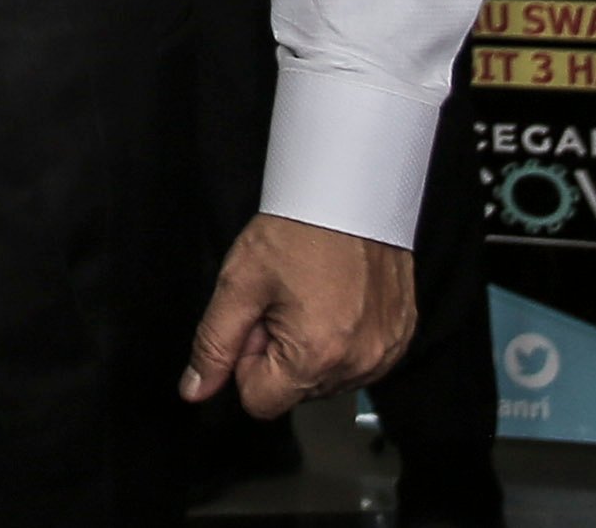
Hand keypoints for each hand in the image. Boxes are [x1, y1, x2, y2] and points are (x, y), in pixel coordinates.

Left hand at [183, 214, 413, 419]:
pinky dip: (341, 339)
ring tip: (309, 296)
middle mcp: (358, 364)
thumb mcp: (238, 283)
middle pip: (295, 390)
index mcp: (316, 357)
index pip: (260, 401)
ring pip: (326, 378)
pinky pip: (358, 360)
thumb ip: (214, 343)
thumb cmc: (298, 230)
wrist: (350, 193)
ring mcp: (386, 353)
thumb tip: (195, 389)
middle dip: (279, 352)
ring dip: (310, 347)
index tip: (254, 322)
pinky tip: (336, 300)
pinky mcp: (400, 338)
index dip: (246, 362)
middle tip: (282, 300)